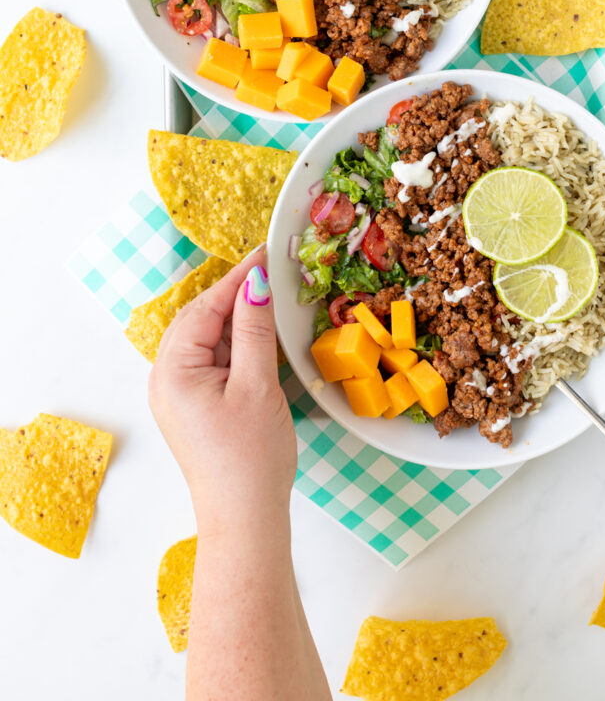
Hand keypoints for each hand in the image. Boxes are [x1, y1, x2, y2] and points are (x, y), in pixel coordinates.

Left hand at [149, 246, 296, 532]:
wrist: (245, 518)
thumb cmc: (251, 457)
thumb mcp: (257, 385)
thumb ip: (255, 329)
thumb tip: (255, 282)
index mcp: (173, 370)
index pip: (207, 307)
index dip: (239, 277)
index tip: (266, 251)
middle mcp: (166, 378)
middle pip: (202, 318)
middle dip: (236, 293)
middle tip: (273, 270)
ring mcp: (178, 393)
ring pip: (208, 337)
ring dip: (238, 318)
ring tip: (272, 297)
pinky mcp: (194, 405)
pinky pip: (212, 359)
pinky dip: (237, 343)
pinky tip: (261, 336)